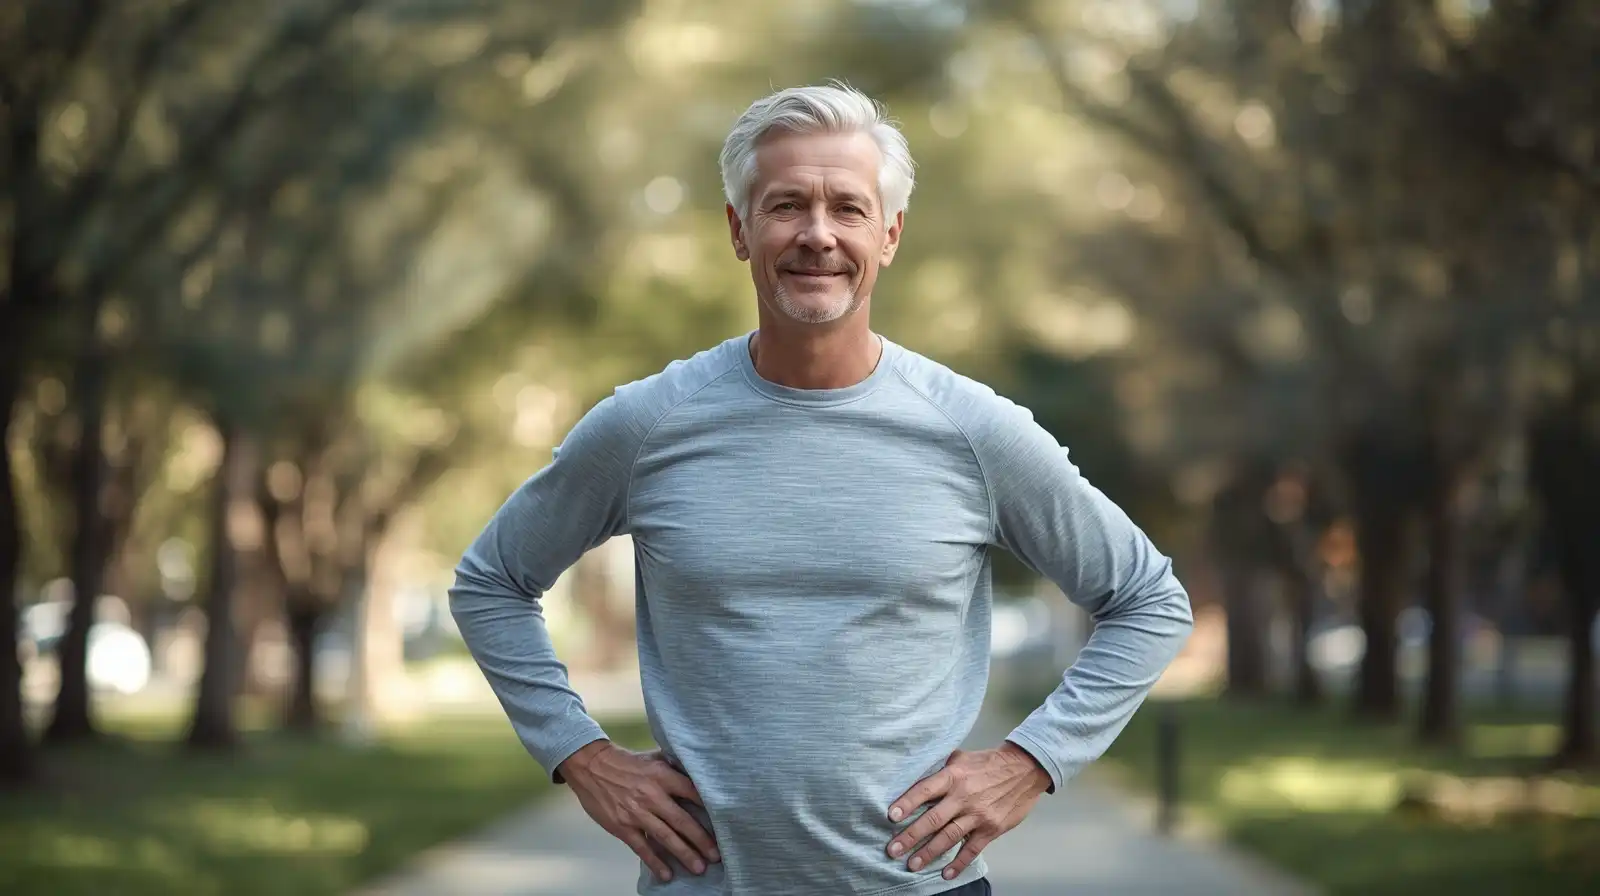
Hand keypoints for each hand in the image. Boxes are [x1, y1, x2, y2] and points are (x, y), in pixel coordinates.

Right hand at [558, 740, 720, 881]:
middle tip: (717, 856)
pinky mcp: (622, 826)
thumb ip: (674, 767)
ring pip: (665, 837)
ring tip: (699, 868)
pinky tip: (667, 874)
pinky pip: (642, 847)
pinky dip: (655, 862)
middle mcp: (652, 795)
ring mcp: (637, 812)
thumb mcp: (653, 758)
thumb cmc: (626, 762)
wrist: (590, 766)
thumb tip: (699, 773)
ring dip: (684, 854)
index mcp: (662, 775)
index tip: (725, 822)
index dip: (710, 808)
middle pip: (682, 821)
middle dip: (701, 840)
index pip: (692, 793)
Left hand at [885, 742, 1051, 880]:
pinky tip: (946, 873)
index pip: (926, 790)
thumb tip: (916, 773)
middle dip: (911, 836)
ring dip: (929, 852)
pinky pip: (972, 849)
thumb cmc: (989, 763)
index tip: (891, 816)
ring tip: (912, 864)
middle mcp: (964, 796)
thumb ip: (940, 767)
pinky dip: (959, 863)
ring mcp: (978, 815)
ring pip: (949, 837)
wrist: (1025, 770)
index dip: (908, 802)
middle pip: (934, 819)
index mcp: (954, 776)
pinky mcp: (992, 829)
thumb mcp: (962, 757)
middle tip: (893, 849)